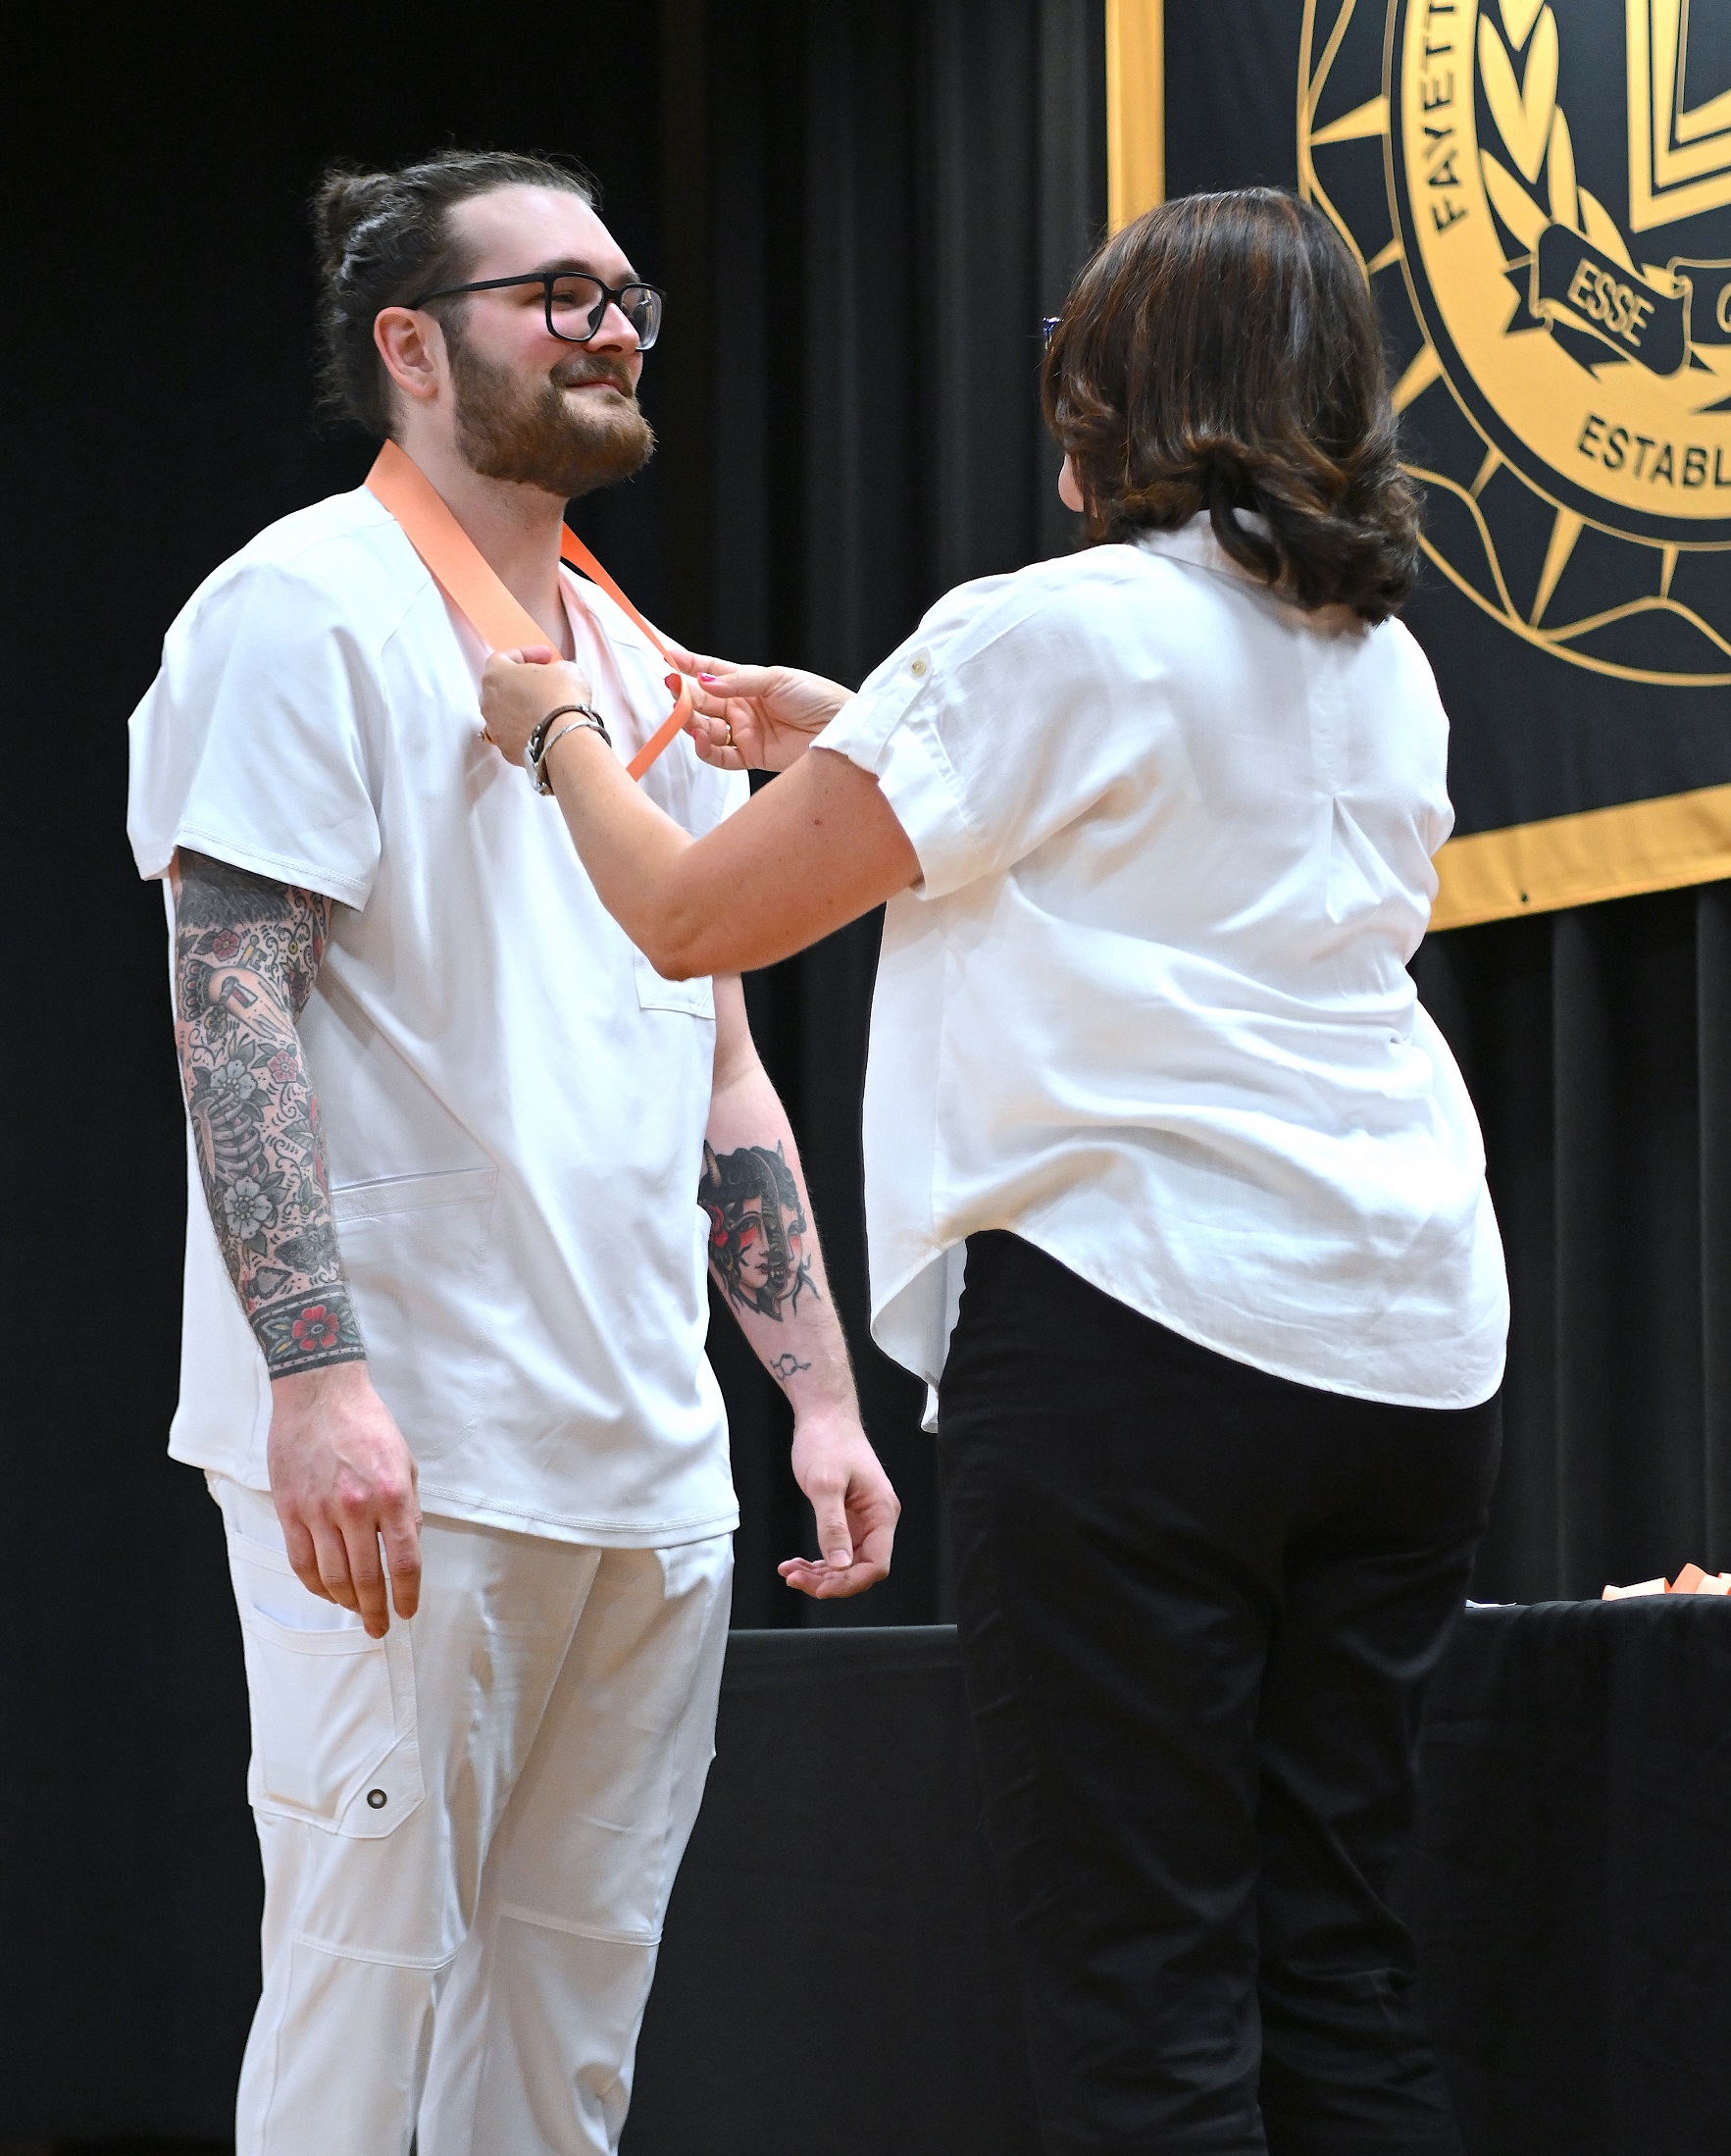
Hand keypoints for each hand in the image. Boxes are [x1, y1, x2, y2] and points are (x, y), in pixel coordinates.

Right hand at [266, 1361, 421, 1637]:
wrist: (320, 1393)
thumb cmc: (366, 1424)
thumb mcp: (404, 1462)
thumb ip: (408, 1507)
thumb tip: (408, 1548)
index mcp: (392, 1495)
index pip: (405, 1562)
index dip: (408, 1595)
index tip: (408, 1611)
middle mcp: (357, 1508)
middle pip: (368, 1578)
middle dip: (375, 1610)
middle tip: (379, 1627)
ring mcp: (319, 1511)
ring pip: (332, 1576)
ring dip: (346, 1603)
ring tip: (355, 1612)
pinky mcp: (290, 1509)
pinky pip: (301, 1562)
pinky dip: (315, 1585)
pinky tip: (326, 1592)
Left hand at [480, 646, 596, 767]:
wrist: (565, 737)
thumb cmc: (560, 699)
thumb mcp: (565, 668)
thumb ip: (554, 668)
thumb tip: (555, 676)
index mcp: (496, 675)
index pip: (503, 658)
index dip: (527, 655)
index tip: (545, 657)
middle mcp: (488, 702)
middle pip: (499, 688)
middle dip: (520, 684)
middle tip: (542, 683)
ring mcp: (495, 728)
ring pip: (504, 714)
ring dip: (521, 709)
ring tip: (544, 709)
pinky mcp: (506, 750)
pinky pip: (513, 736)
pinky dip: (525, 731)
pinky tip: (543, 729)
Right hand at [667, 647, 854, 771]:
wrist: (840, 728)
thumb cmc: (817, 697)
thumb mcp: (777, 680)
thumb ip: (739, 682)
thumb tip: (704, 681)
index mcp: (749, 682)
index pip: (712, 671)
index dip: (690, 665)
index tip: (667, 658)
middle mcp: (743, 707)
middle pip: (704, 702)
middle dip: (685, 696)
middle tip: (671, 690)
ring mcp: (746, 732)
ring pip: (707, 729)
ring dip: (692, 722)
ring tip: (685, 717)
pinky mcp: (752, 756)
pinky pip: (720, 756)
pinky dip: (706, 748)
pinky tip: (699, 737)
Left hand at [780, 1412, 899, 1598]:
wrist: (824, 1415)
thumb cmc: (827, 1441)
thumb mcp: (825, 1485)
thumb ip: (833, 1527)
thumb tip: (841, 1565)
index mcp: (881, 1512)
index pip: (876, 1564)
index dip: (849, 1583)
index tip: (819, 1588)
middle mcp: (878, 1519)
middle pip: (860, 1568)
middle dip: (828, 1580)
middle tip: (794, 1579)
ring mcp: (863, 1519)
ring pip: (847, 1563)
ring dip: (820, 1574)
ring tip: (790, 1572)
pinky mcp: (849, 1517)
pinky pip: (838, 1549)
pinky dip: (818, 1560)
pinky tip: (796, 1562)